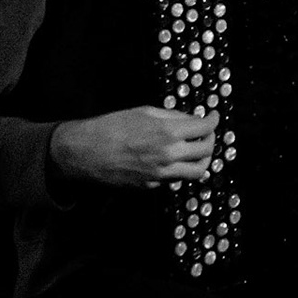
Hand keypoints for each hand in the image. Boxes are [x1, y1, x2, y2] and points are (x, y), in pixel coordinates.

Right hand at [50, 106, 218, 188]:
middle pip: (207, 151)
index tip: (214, 116)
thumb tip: (191, 119)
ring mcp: (161, 174)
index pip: (205, 128)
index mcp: (168, 132)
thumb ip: (172, 116)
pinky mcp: (151, 185)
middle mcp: (168, 155)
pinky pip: (176, 179)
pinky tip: (174, 160)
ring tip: (197, 150)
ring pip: (197, 172)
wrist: (83, 152)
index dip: (214, 120)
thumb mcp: (144, 112)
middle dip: (211, 140)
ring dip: (202, 160)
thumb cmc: (110, 127)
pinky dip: (180, 169)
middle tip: (206, 133)